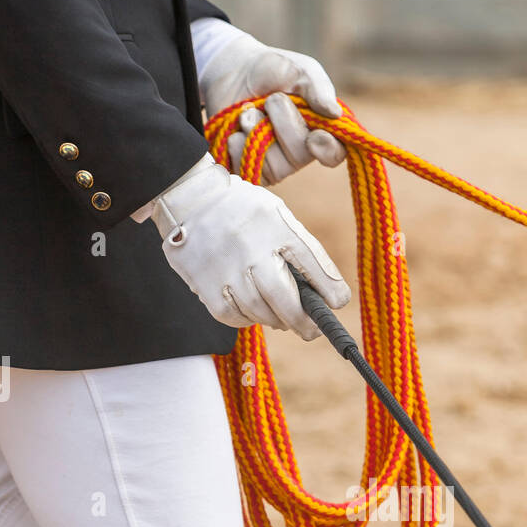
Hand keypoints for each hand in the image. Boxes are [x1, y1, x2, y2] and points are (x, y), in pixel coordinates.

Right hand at [151, 154, 350, 339]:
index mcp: (275, 225)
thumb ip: (302, 250)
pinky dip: (247, 319)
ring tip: (279, 315)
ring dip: (274, 319)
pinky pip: (234, 317)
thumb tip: (328, 296)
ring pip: (260, 313)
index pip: (311, 262)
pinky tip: (251, 309)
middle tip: (311, 330)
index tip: (338, 303)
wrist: (189, 197)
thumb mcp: (277, 216)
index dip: (329, 289)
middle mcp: (251, 247)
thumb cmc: (243, 211)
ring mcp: (226, 268)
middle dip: (303, 321)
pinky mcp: (205, 285)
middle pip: (285, 300)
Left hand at [199, 30, 346, 185]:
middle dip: (282, 121)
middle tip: (271, 98)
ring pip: (272, 164)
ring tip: (250, 110)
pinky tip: (236, 127)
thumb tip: (335, 113)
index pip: (334, 153)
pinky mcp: (248, 170)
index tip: (315, 136)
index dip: (327, 150)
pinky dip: (236, 141)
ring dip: (256, 128)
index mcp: (320, 129)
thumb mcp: (299, 70)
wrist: (231, 70)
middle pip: (299, 155)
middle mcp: (300, 153)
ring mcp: (274, 165)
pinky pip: (245, 167)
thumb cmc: (272, 71)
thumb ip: (318, 88)